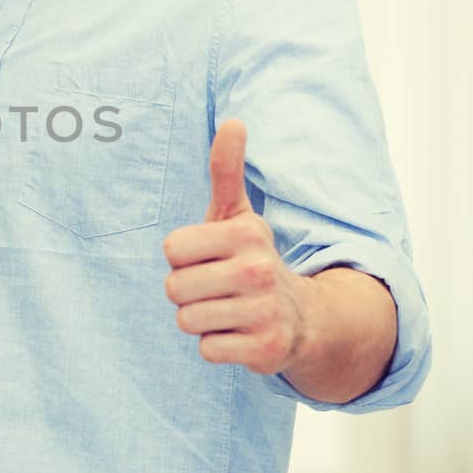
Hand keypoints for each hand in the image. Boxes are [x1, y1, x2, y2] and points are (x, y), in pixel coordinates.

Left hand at [161, 118, 312, 375]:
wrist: (301, 317)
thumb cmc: (250, 259)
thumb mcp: (238, 215)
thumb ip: (225, 170)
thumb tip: (232, 121)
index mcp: (245, 233)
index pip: (171, 251)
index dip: (183, 259)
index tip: (210, 259)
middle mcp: (257, 270)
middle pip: (174, 289)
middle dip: (188, 292)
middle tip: (218, 289)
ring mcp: (263, 311)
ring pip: (187, 321)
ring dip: (201, 319)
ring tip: (228, 309)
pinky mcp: (264, 350)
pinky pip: (206, 349)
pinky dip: (217, 345)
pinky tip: (239, 333)